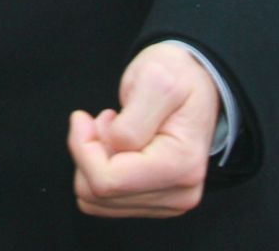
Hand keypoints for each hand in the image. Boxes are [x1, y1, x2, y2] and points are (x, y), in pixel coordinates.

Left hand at [67, 41, 219, 218]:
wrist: (196, 82)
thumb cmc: (176, 76)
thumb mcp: (155, 81)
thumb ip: (131, 122)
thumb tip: (112, 149)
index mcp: (181, 165)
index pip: (107, 181)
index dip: (82, 147)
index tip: (83, 117)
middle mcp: (180, 193)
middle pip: (98, 194)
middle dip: (88, 153)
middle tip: (106, 120)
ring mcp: (169, 201)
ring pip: (97, 201)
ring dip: (94, 162)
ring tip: (115, 129)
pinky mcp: (156, 202)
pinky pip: (105, 201)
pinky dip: (99, 171)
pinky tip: (117, 146)